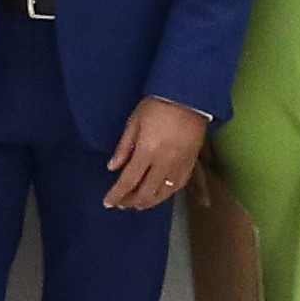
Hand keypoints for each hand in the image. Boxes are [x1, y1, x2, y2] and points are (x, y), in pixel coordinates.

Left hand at [104, 95, 209, 213]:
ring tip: (139, 204)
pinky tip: (160, 194)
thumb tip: (112, 167)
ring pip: (163, 193)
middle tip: (122, 203)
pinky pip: (178, 185)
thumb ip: (123, 147)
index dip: (117, 194)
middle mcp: (164, 162)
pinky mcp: (191, 163)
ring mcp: (179, 164)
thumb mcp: (134, 122)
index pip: (128, 181)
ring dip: (149, 201)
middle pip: (146, 191)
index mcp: (147, 151)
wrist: (189, 96)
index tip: (108, 202)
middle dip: (131, 201)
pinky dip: (167, 193)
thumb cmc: (158, 105)